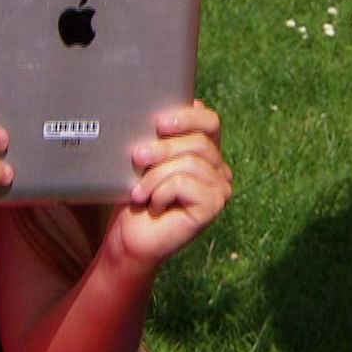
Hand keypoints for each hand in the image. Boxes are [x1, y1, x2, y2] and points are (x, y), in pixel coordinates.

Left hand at [107, 100, 232, 268]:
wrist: (130, 238)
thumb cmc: (137, 197)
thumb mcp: (147, 160)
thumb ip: (161, 136)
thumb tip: (161, 112)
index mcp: (207, 152)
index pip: (210, 121)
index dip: (188, 116)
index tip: (160, 122)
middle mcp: (219, 169)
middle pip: (198, 141)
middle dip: (162, 149)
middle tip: (137, 157)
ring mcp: (220, 189)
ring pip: (190, 162)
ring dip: (155, 175)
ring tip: (139, 191)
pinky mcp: (214, 206)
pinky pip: (185, 183)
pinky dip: (161, 192)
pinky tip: (154, 205)